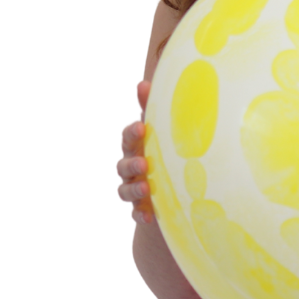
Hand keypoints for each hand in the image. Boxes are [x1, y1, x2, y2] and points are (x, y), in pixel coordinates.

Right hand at [116, 81, 153, 224]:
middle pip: (123, 165)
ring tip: (147, 189)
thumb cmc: (166, 152)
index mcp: (137, 146)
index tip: (141, 128)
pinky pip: (136, 213)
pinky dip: (141, 214)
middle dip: (132, 163)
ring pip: (125, 190)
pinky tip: (150, 216)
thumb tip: (143, 82)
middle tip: (144, 163)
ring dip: (134, 189)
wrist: (175, 188)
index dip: (132, 133)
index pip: (128, 137)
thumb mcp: (163, 132)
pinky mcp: (142, 209)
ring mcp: (134, 189)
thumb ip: (153, 109)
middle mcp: (131, 167)